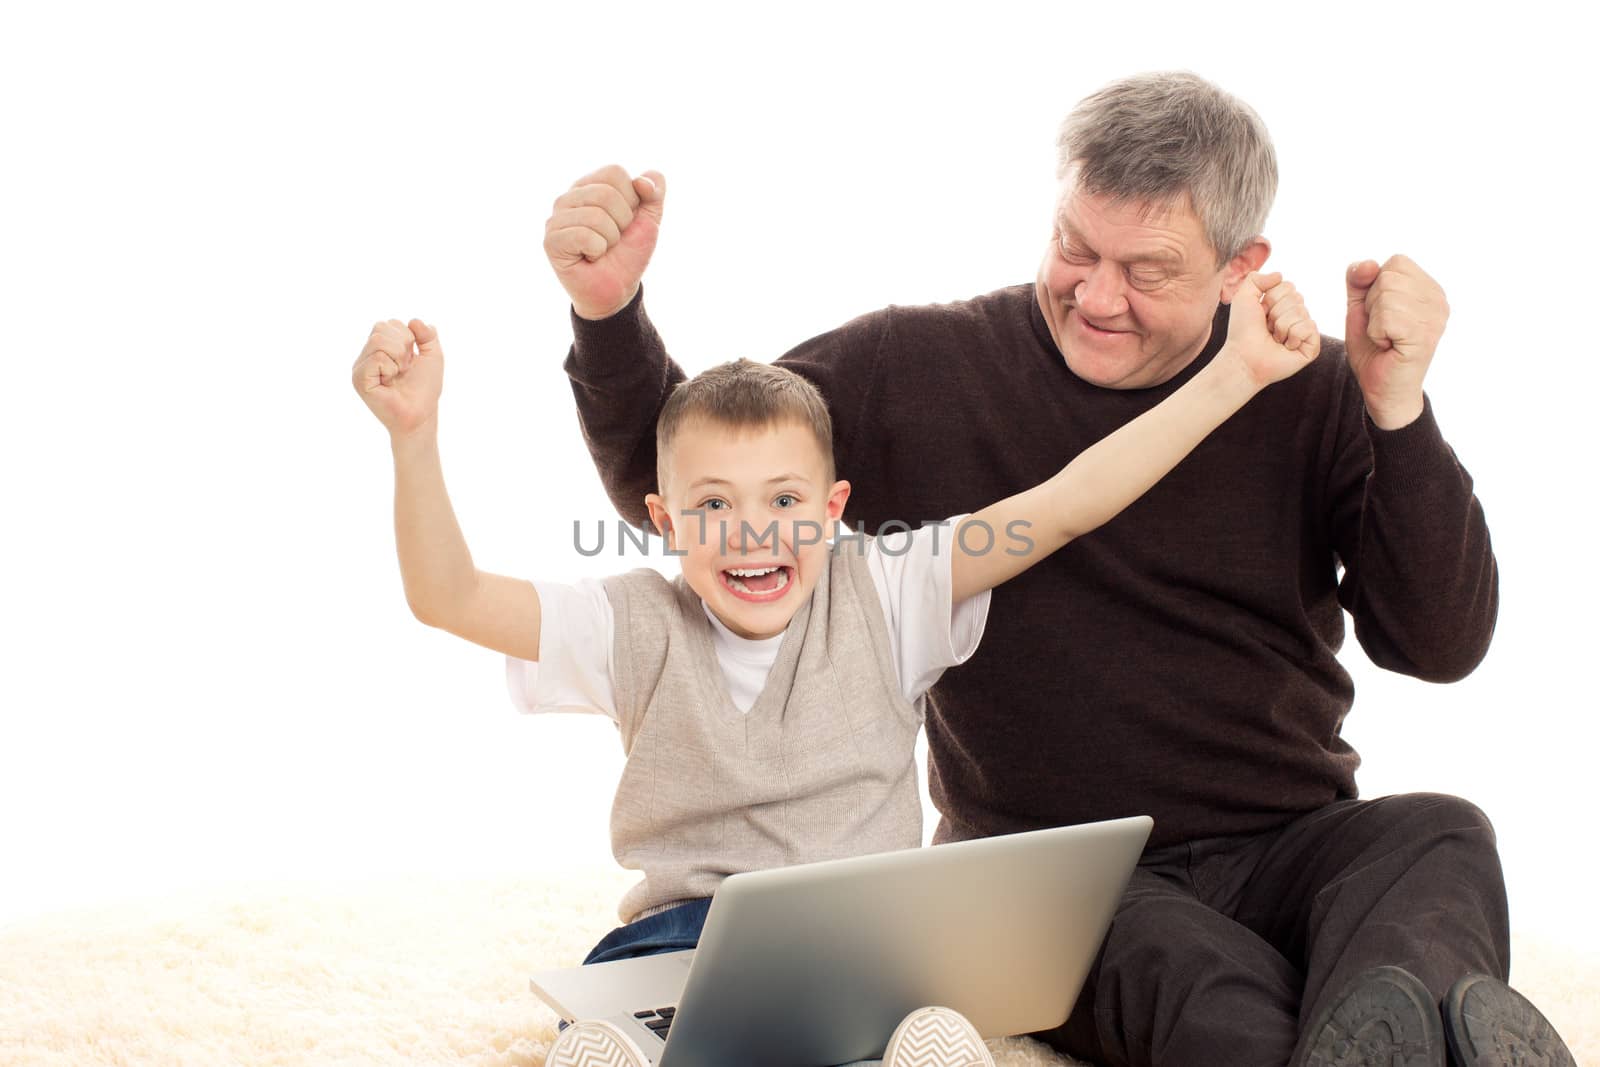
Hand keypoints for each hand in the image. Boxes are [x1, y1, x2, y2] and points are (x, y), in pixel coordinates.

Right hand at [352, 318, 443, 438]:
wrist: (422, 414)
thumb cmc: (425, 388)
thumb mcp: (433, 355)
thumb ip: (427, 335)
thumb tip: (414, 320)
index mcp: (380, 348)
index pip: (389, 323)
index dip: (407, 337)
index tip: (411, 360)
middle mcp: (367, 355)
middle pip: (380, 327)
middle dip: (402, 346)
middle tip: (405, 367)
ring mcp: (360, 367)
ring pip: (378, 340)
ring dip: (398, 357)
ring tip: (398, 374)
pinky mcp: (359, 379)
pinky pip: (376, 358)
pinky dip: (390, 368)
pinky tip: (389, 382)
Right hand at [543, 165, 665, 319]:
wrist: (617, 290)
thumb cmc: (627, 254)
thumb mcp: (648, 221)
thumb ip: (653, 195)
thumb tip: (646, 178)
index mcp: (589, 186)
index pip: (615, 172)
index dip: (631, 199)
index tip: (626, 221)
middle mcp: (568, 197)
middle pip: (606, 193)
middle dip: (622, 222)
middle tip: (614, 239)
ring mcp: (556, 218)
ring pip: (596, 216)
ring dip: (610, 239)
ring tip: (601, 249)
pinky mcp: (551, 240)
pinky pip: (584, 236)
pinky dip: (597, 251)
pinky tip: (589, 257)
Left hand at [1223, 271, 1321, 388]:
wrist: (1243, 357)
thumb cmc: (1242, 330)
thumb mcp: (1243, 298)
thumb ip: (1255, 279)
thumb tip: (1279, 275)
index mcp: (1283, 304)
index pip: (1288, 286)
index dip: (1270, 298)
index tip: (1260, 313)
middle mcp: (1296, 316)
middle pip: (1296, 297)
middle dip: (1276, 312)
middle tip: (1267, 328)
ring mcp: (1305, 331)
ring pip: (1301, 312)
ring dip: (1281, 326)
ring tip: (1274, 339)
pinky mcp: (1312, 346)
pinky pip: (1309, 327)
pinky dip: (1292, 336)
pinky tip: (1285, 347)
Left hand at [1344, 255, 1446, 428]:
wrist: (1381, 389)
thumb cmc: (1374, 349)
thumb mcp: (1360, 307)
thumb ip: (1359, 280)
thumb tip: (1367, 263)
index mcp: (1429, 288)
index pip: (1395, 262)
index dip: (1375, 287)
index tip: (1382, 314)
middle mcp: (1439, 299)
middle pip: (1389, 275)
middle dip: (1373, 304)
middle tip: (1383, 330)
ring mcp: (1436, 316)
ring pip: (1386, 294)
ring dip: (1374, 320)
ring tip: (1386, 338)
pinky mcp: (1425, 335)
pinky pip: (1386, 317)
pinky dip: (1376, 333)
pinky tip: (1388, 347)